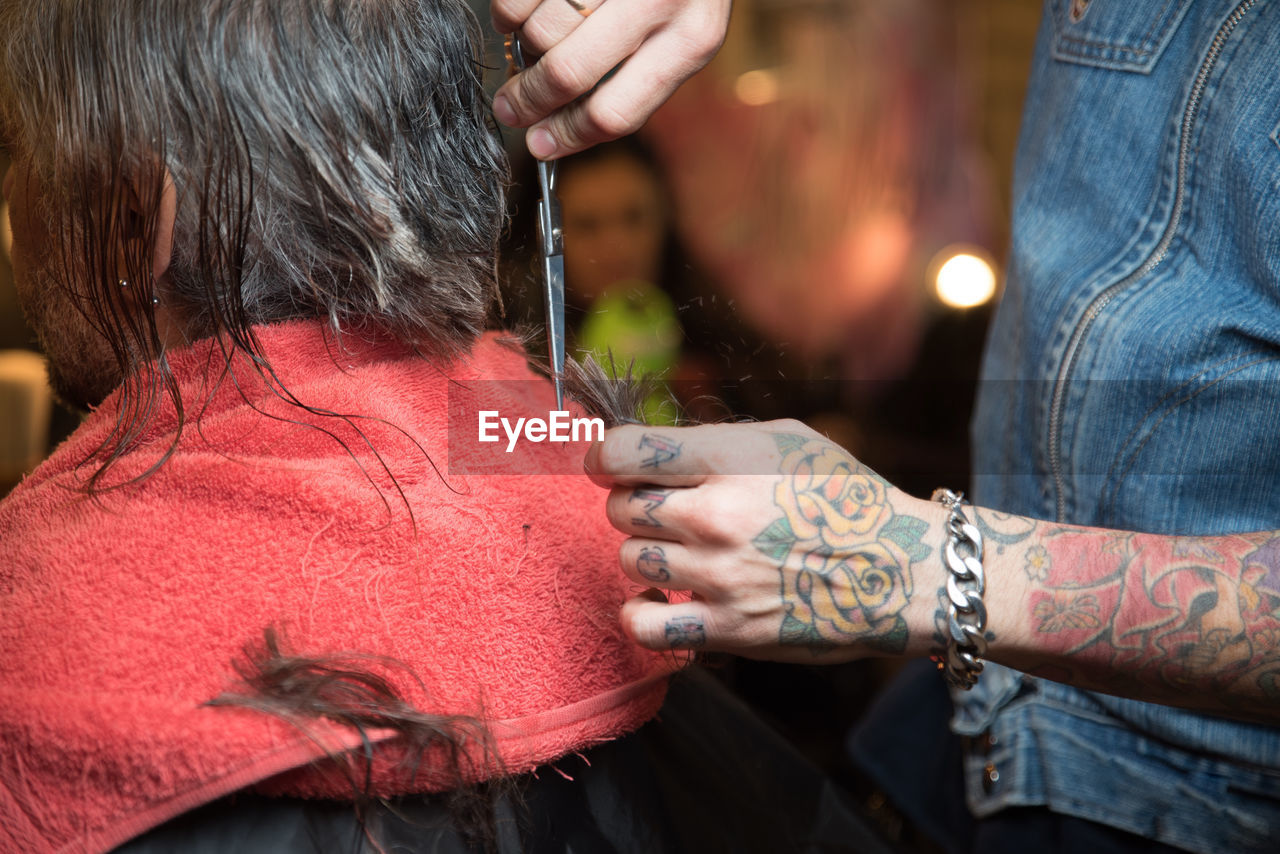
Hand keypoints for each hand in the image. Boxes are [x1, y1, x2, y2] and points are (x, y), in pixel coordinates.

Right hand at [490, 0, 730, 158]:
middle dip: (529, 100)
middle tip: (508, 108)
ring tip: (522, 48)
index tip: (540, 145)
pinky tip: (518, 15)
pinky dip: (509, 12)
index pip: (617, 112)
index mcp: (691, 40)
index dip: (569, 136)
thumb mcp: (684, 32)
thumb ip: (638, 76)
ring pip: (541, 30)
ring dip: (521, 49)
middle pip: (569, 74)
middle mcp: (658, 1)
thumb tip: (561, 124)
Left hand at [585, 421, 944, 662]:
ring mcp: (719, 576)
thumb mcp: (785, 440)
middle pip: (620, 508)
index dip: (605, 457)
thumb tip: (649, 450)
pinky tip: (663, 600)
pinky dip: (642, 612)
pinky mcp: (728, 629)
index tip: (610, 466)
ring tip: (682, 552)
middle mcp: (716, 517)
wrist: (901, 571)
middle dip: (634, 505)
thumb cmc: (845, 498)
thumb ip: (713, 442)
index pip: (623, 452)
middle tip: (666, 512)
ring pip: (631, 559)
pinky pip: (643, 625)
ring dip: (647, 554)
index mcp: (728, 462)